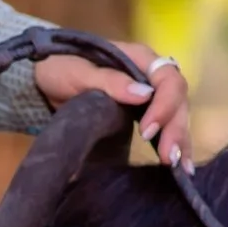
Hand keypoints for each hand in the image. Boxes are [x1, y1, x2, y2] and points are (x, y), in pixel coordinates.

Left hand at [36, 42, 191, 168]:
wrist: (45, 80)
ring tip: (181, 169)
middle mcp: (150, 74)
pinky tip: (180, 167)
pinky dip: (173, 144)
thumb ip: (109, 81)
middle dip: (176, 129)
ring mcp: (149, 94)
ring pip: (176, 114)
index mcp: (139, 57)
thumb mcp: (78, 72)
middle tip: (168, 159)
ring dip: (181, 141)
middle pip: (177, 99)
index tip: (147, 132)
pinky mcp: (144, 113)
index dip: (164, 106)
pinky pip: (165, 126)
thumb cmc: (60, 69)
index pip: (168, 79)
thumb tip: (143, 95)